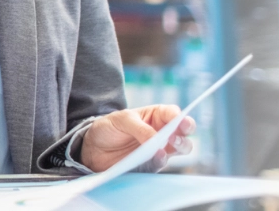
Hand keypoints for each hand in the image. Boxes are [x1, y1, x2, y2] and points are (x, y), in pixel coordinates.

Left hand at [77, 105, 195, 172]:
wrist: (93, 148)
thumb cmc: (109, 128)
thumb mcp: (121, 120)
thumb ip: (140, 128)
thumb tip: (158, 141)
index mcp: (156, 115)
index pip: (174, 114)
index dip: (180, 117)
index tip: (179, 121)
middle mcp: (162, 132)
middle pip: (184, 132)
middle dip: (185, 132)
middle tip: (176, 135)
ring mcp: (160, 149)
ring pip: (181, 149)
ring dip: (180, 146)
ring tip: (171, 144)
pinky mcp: (151, 164)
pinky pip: (162, 163)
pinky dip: (161, 160)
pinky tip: (158, 155)